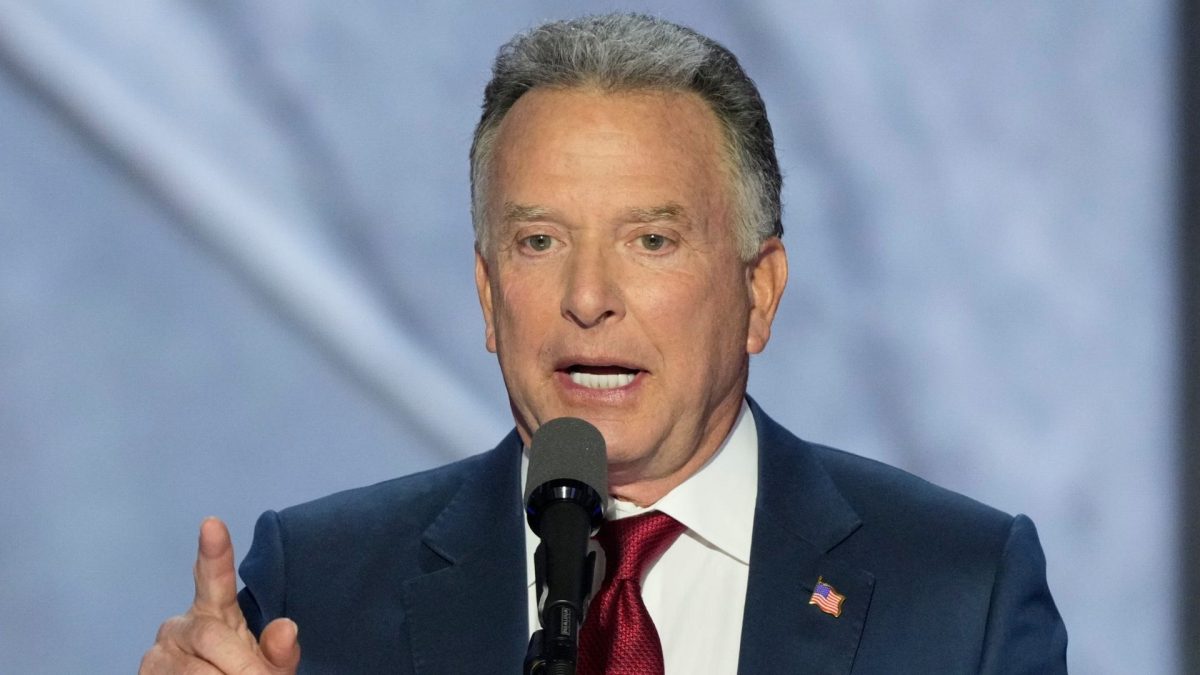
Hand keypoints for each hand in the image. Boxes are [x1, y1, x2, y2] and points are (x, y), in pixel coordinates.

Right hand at [139, 517, 300, 673]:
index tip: (213, 523)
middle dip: (241, 665)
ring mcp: (158, 652)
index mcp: (213, 612)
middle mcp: (181, 625)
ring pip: (195, 669)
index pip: (214, 577)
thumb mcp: (267, 665)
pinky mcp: (146, 673)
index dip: (214, 552)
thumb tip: (287, 627)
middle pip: (211, 635)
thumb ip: (278, 650)